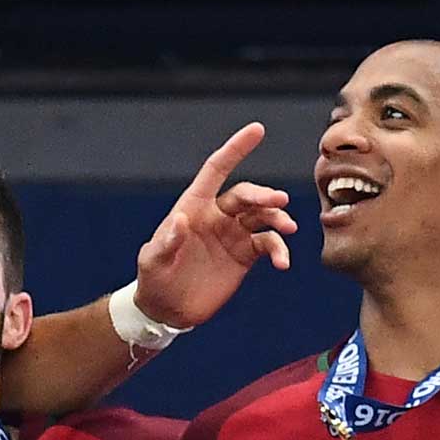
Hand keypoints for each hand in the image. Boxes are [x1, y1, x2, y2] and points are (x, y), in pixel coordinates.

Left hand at [133, 124, 296, 328]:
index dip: (235, 149)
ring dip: (278, 219)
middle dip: (263, 195)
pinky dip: (279, 250)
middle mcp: (216, 215)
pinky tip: (282, 262)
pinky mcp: (245, 255)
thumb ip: (166, 242)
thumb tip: (181, 220)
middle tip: (278, 201)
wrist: (167, 310)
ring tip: (288, 229)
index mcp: (192, 206)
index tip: (257, 130)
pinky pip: (268, 244)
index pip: (216, 170)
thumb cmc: (153, 279)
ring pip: (263, 217)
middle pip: (246, 195)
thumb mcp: (152, 262)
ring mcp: (232, 234)